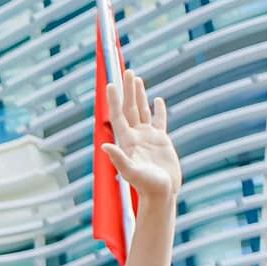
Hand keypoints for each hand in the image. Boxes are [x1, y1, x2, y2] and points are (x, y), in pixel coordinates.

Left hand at [101, 70, 178, 203]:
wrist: (161, 194)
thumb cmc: (146, 186)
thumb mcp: (131, 172)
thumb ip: (118, 159)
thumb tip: (104, 145)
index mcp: (127, 141)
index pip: (118, 116)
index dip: (114, 100)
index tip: (111, 84)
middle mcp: (135, 136)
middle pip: (130, 108)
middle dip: (128, 90)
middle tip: (127, 71)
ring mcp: (148, 138)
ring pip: (142, 110)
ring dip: (139, 95)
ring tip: (137, 79)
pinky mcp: (161, 141)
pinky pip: (159, 121)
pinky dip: (158, 110)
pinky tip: (157, 100)